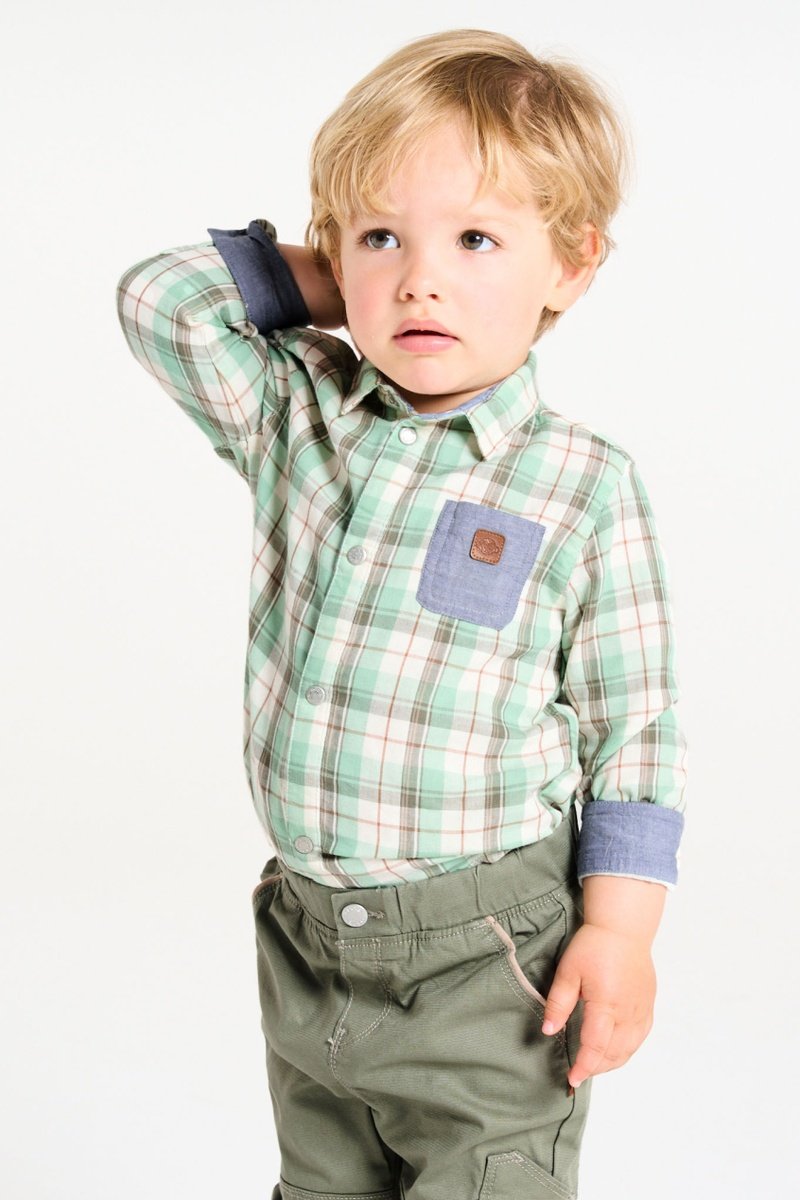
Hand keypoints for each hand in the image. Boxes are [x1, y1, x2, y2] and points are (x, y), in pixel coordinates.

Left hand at [540, 922, 656, 1088]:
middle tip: (579, 1072)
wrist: (622, 928)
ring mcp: (641, 1009)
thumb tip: (548, 1031)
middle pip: (614, 1053)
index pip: (595, 1046)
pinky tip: (616, 1050)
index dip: (584, 1066)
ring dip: (612, 1062)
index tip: (572, 1079)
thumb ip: (558, 1003)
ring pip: (630, 1048)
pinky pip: (641, 1036)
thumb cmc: (593, 946)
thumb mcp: (568, 972)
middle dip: (596, 1067)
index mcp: (606, 1004)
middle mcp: (628, 1012)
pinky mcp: (648, 1004)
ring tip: (594, 1065)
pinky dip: (628, 1049)